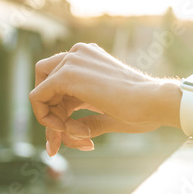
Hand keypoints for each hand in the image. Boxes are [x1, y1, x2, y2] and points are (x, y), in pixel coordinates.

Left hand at [29, 42, 175, 154]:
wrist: (154, 101)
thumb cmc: (141, 109)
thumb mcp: (106, 114)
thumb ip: (83, 121)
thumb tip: (66, 136)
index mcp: (89, 59)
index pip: (59, 85)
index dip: (59, 113)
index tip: (72, 135)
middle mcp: (78, 54)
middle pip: (46, 86)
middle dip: (50, 115)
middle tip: (63, 139)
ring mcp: (72, 60)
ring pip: (40, 92)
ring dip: (50, 120)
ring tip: (72, 138)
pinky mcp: (66, 74)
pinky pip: (37, 96)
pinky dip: (45, 117)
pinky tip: (66, 129)